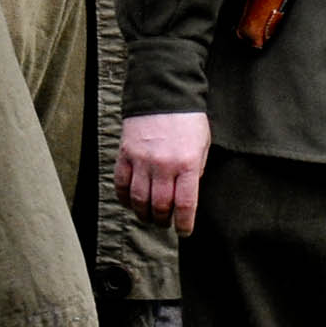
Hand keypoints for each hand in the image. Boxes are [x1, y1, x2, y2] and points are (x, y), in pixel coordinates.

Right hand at [118, 111, 211, 234]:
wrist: (163, 94)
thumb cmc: (188, 121)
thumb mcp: (203, 145)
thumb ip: (196, 170)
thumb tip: (186, 194)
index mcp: (188, 163)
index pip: (185, 203)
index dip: (184, 223)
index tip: (184, 232)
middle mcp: (164, 165)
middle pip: (160, 206)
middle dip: (163, 220)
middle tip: (165, 224)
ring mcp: (142, 160)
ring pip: (139, 200)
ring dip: (144, 214)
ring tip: (149, 217)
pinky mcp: (125, 155)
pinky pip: (122, 185)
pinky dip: (126, 199)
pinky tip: (131, 203)